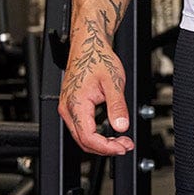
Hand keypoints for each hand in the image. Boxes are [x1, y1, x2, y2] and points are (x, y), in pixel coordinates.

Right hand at [59, 31, 134, 155]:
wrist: (88, 46)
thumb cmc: (98, 59)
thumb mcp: (113, 82)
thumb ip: (117, 106)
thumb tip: (121, 126)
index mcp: (76, 104)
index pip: (89, 138)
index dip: (107, 147)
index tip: (123, 147)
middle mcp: (67, 108)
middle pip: (84, 142)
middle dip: (106, 148)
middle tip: (126, 145)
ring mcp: (67, 108)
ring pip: (82, 137)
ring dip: (102, 143)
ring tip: (121, 141)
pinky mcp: (71, 107)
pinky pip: (81, 128)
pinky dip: (96, 135)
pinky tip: (110, 134)